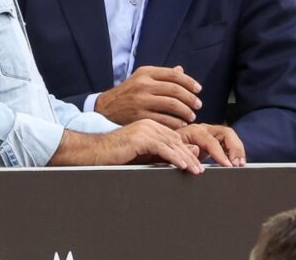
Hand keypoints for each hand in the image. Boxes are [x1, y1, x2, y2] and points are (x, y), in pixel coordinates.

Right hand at [48, 119, 203, 174]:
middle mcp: (148, 124)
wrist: (94, 152)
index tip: (198, 162)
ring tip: (197, 170)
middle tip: (201, 168)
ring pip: (172, 144)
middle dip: (190, 155)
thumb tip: (186, 155)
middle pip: (176, 140)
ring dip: (186, 158)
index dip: (187, 150)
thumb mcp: (141, 153)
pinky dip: (174, 158)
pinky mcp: (139, 139)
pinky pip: (161, 149)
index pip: (174, 137)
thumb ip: (161, 151)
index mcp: (149, 124)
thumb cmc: (115, 153)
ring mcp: (144, 130)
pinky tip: (182, 166)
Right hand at [94, 65, 200, 127]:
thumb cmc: (127, 93)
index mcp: (145, 72)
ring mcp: (141, 101)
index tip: (198, 89)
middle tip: (198, 105)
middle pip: (175, 90)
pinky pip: (164, 120)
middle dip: (190, 98)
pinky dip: (176, 123)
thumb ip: (161, 75)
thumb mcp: (140, 79)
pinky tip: (181, 125)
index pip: (173, 74)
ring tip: (191, 116)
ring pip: (172, 105)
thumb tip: (181, 69)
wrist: (105, 108)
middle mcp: (143, 84)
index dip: (189, 82)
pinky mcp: (139, 116)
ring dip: (186, 112)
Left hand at [178, 123, 245, 166]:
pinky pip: (230, 143)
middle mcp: (205, 129)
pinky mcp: (216, 140)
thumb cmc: (172, 149)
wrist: (171, 147)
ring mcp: (212, 133)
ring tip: (241, 164)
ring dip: (238, 150)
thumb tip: (196, 149)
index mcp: (194, 131)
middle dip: (235, 148)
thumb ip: (184, 151)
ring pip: (231, 137)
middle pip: (226, 133)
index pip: (211, 141)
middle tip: (238, 164)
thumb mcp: (174, 151)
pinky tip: (238, 163)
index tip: (227, 165)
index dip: (220, 154)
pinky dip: (236, 152)